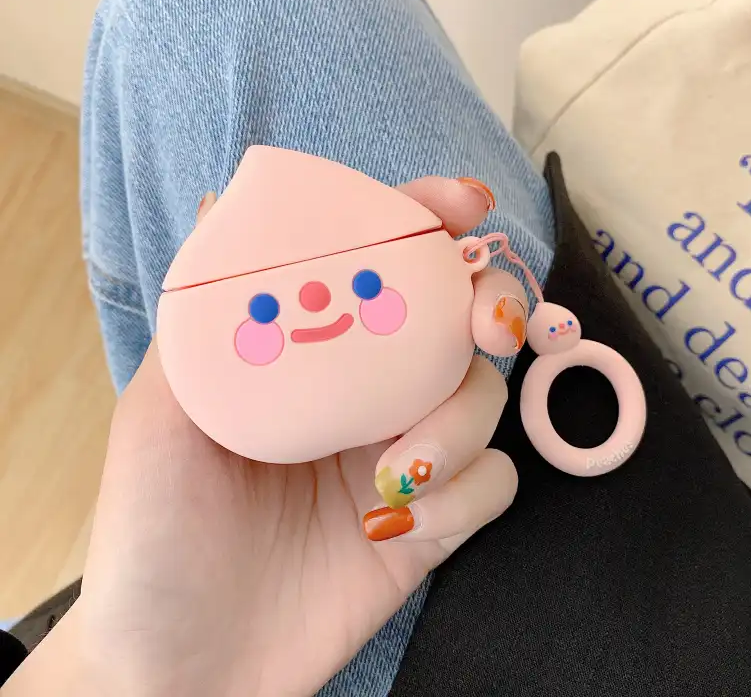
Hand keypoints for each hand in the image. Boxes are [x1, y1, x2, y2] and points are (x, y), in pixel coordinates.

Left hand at [7, 177, 524, 696]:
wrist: (181, 667)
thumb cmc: (155, 533)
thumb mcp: (159, 414)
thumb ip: (200, 319)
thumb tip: (218, 205)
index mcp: (310, 355)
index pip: (379, 266)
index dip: (426, 221)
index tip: (460, 203)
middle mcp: (365, 394)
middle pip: (458, 318)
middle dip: (490, 301)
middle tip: (484, 322)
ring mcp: (404, 455)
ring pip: (484, 398)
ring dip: (458, 424)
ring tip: (394, 474)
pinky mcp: (435, 521)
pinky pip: (492, 484)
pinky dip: (463, 495)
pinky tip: (398, 524)